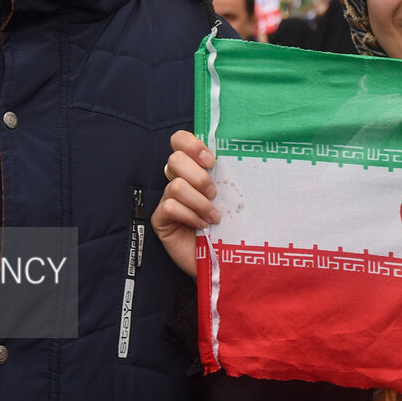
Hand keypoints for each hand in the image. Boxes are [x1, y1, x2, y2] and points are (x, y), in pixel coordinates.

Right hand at [151, 130, 219, 279]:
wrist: (225, 260)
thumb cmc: (231, 226)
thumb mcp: (234, 196)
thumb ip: (230, 176)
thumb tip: (240, 153)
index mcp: (194, 169)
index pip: (180, 141)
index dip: (192, 145)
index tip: (211, 161)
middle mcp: (178, 180)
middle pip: (175, 160)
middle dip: (199, 177)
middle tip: (214, 194)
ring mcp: (167, 200)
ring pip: (176, 186)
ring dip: (199, 202)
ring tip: (213, 217)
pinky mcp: (161, 219)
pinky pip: (170, 207)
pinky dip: (190, 216)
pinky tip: (201, 226)